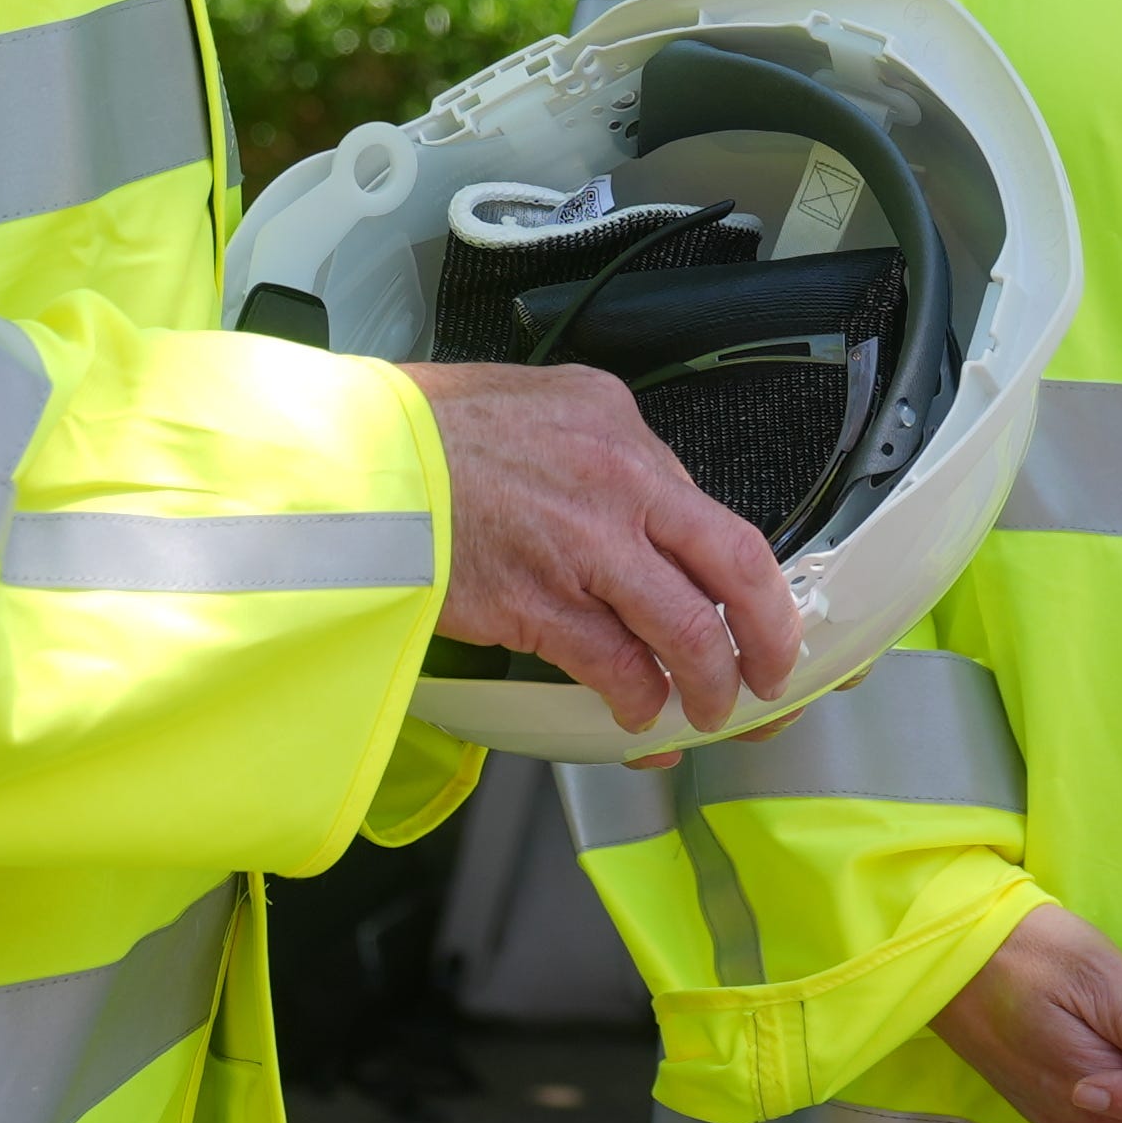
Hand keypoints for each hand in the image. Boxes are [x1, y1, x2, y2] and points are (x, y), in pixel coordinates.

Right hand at [406, 362, 800, 738]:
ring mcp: (584, 545)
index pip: (712, 511)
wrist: (348, 464)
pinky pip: (616, 666)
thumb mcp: (535, 407)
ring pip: (686, 628)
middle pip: (736, 566)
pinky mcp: (539, 603)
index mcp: (618, 425)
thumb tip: (635, 510)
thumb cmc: (421, 436)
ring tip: (706, 710)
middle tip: (772, 672)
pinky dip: (637, 701)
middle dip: (768, 633)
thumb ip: (596, 454)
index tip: (753, 612)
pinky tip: (635, 715)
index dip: (741, 578)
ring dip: (707, 683)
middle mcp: (618, 479)